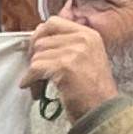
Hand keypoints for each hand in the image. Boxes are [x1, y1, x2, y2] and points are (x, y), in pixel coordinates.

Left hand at [22, 6, 119, 122]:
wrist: (102, 111)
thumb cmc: (93, 91)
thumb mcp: (87, 57)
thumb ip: (68, 45)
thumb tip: (39, 38)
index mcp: (88, 34)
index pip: (53, 22)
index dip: (39, 35)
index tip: (35, 50)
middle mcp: (83, 39)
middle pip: (42, 39)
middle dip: (34, 57)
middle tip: (35, 70)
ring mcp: (74, 51)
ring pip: (37, 55)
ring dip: (33, 72)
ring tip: (39, 84)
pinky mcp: (65, 66)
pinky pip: (35, 68)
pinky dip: (30, 80)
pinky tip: (34, 88)